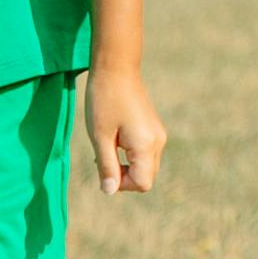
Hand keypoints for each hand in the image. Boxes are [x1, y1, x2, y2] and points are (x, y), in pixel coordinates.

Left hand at [83, 66, 168, 195]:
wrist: (116, 67)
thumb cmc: (104, 100)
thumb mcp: (100, 136)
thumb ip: (107, 166)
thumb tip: (110, 191)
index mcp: (146, 145)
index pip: (142, 183)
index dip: (122, 184)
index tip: (104, 167)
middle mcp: (158, 142)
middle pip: (147, 177)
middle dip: (124, 176)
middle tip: (103, 157)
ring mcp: (158, 134)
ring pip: (146, 166)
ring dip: (127, 166)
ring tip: (107, 147)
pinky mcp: (153, 128)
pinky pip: (146, 153)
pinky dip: (131, 155)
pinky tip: (115, 140)